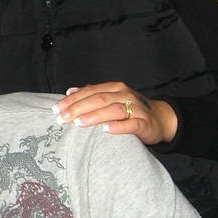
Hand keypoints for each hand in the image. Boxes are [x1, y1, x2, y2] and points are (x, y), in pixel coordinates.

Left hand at [53, 82, 177, 145]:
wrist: (160, 119)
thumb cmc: (131, 110)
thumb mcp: (112, 99)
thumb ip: (93, 94)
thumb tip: (70, 91)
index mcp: (115, 88)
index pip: (90, 92)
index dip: (72, 99)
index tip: (57, 108)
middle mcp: (125, 95)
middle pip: (99, 99)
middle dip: (78, 108)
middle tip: (62, 118)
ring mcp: (136, 108)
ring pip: (113, 110)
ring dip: (94, 116)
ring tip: (79, 123)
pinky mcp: (145, 123)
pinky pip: (131, 124)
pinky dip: (118, 127)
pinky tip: (106, 130)